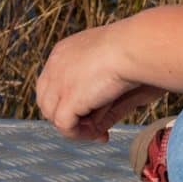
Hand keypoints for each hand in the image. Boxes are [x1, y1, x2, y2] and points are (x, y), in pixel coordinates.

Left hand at [35, 20, 164, 141]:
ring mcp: (58, 82)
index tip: (93, 112)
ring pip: (54, 115)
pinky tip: (100, 135)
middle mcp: (56, 65)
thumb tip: (105, 109)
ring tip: (100, 132)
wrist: (134, 46)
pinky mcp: (67, 99)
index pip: (52, 83)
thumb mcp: (113, 64)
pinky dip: (80, 134)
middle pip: (48, 101)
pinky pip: (64, 126)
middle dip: (69, 117)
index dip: (69, 101)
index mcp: (64, 52)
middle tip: (95, 128)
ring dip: (76, 127)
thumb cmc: (135, 50)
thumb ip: (103, 83)